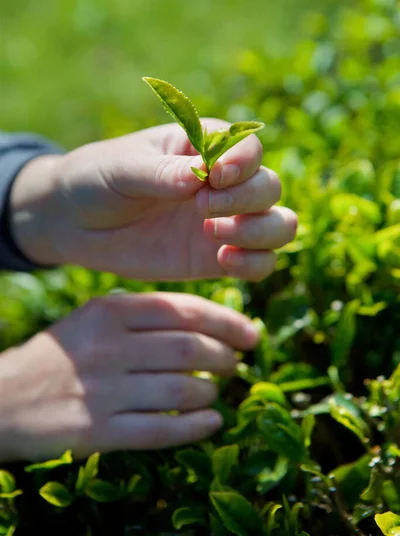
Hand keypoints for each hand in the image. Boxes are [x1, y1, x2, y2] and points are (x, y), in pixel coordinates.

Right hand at [0, 292, 258, 461]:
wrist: (5, 398)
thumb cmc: (61, 354)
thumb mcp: (94, 318)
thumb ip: (142, 314)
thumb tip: (204, 321)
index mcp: (111, 312)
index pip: (185, 310)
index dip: (227, 322)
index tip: (251, 333)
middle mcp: (110, 347)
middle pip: (191, 350)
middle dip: (226, 358)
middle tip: (236, 364)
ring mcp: (104, 390)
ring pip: (182, 390)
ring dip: (212, 392)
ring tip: (217, 391)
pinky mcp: (98, 431)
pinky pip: (161, 429)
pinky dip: (195, 427)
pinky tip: (212, 423)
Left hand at [10, 119, 296, 280]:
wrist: (76, 223)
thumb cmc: (98, 180)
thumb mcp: (122, 169)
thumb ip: (161, 173)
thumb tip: (198, 177)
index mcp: (203, 146)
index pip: (249, 146)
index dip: (243, 162)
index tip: (215, 176)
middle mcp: (222, 183)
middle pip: (270, 186)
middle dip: (245, 199)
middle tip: (201, 208)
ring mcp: (224, 221)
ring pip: (279, 225)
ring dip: (260, 232)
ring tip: (213, 235)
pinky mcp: (216, 257)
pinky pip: (261, 263)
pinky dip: (255, 264)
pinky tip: (222, 261)